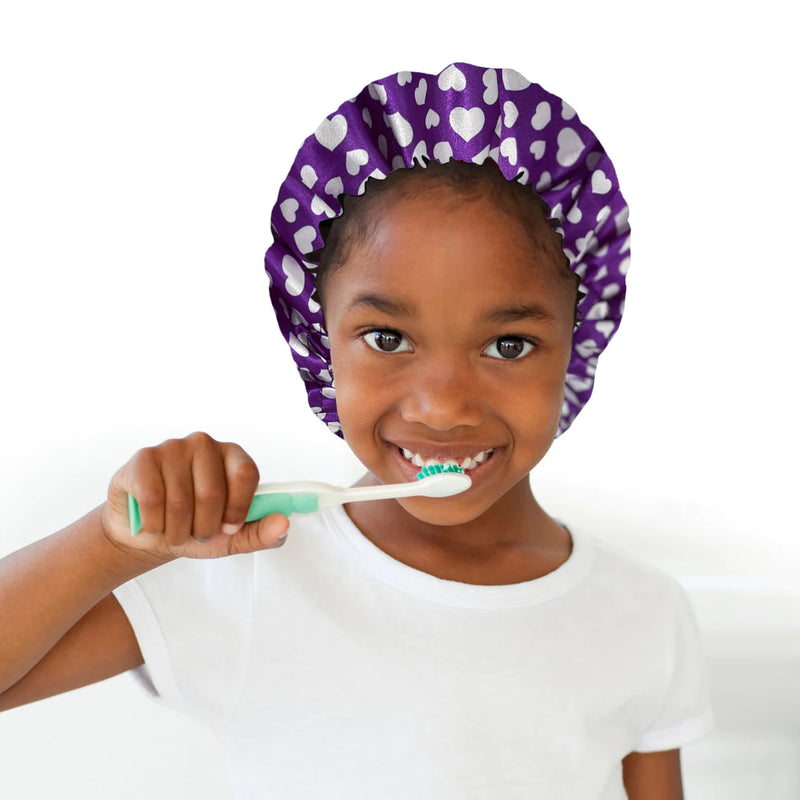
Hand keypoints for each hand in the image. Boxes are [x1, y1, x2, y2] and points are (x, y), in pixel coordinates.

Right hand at [101, 432, 289, 559]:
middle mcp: (204, 444)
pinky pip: (153, 499)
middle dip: (204, 528)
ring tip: (175, 531)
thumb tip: (283, 524)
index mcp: (232, 456)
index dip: (238, 508)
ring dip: (178, 531)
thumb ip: (261, 533)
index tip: (228, 528)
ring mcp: (173, 447)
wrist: (148, 533)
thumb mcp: (231, 538)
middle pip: (212, 493)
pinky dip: (154, 523)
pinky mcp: (143, 458)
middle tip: (197, 534)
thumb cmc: (194, 526)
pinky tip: (153, 523)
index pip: (246, 474)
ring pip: (181, 501)